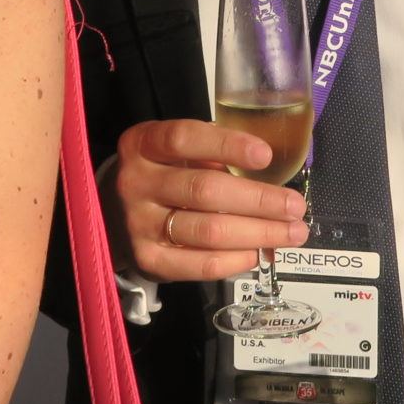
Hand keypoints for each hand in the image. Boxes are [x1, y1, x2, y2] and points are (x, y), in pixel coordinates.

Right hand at [110, 117, 307, 283]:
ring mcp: (139, 225)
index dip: (227, 146)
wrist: (108, 215)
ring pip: (209, 231)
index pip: (185, 139)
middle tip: (295, 206)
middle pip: (205, 191)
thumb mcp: (172, 152)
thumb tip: (271, 172)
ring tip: (292, 232)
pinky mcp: (148, 260)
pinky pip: (201, 264)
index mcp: (142, 144)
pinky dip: (236, 260)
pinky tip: (258, 252)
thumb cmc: (158, 175)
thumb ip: (210, 154)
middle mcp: (136, 183)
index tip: (266, 156)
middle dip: (260, 200)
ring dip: (259, 233)